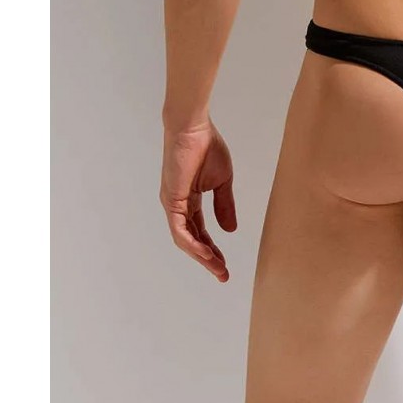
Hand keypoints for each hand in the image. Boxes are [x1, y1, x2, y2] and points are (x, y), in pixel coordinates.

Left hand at [159, 119, 236, 281]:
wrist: (193, 128)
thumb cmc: (207, 147)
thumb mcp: (222, 181)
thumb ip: (224, 205)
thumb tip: (230, 230)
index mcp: (190, 200)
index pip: (201, 231)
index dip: (213, 249)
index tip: (226, 265)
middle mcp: (178, 206)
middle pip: (193, 240)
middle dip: (208, 259)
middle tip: (223, 274)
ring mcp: (173, 205)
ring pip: (185, 240)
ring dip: (202, 256)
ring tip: (217, 267)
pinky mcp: (171, 201)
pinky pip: (180, 230)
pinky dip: (193, 243)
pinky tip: (206, 253)